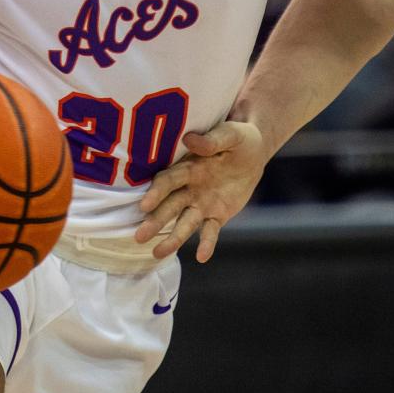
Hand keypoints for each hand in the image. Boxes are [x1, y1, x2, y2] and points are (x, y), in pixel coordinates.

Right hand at [136, 120, 268, 261]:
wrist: (254, 153)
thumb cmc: (238, 138)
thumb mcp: (231, 135)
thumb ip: (212, 140)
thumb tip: (190, 140)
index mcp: (189, 167)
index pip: (168, 181)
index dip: (157, 192)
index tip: (145, 205)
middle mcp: (190, 188)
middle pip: (170, 206)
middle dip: (155, 220)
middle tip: (139, 237)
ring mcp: (202, 204)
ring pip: (184, 223)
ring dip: (172, 238)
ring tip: (157, 254)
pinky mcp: (217, 215)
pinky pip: (211, 231)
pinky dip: (207, 243)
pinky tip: (202, 257)